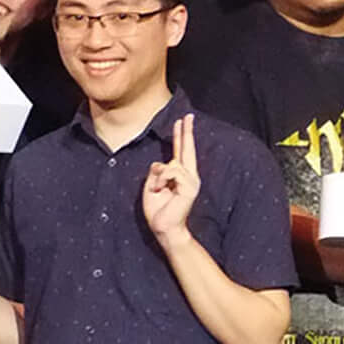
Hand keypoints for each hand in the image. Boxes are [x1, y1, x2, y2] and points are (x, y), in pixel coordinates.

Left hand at [142, 117, 201, 239]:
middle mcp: (189, 175)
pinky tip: (162, 190)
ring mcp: (191, 180)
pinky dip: (161, 181)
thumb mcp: (151, 185)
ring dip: (158, 178)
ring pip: (170, 164)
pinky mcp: (190, 186)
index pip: (181, 151)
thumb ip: (156, 171)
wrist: (165, 228)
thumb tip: (162, 164)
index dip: (182, 135)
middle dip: (186, 131)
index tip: (183, 121)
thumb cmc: (158, 210)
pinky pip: (170, 172)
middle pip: (187, 148)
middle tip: (188, 116)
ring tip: (159, 191)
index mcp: (180, 175)